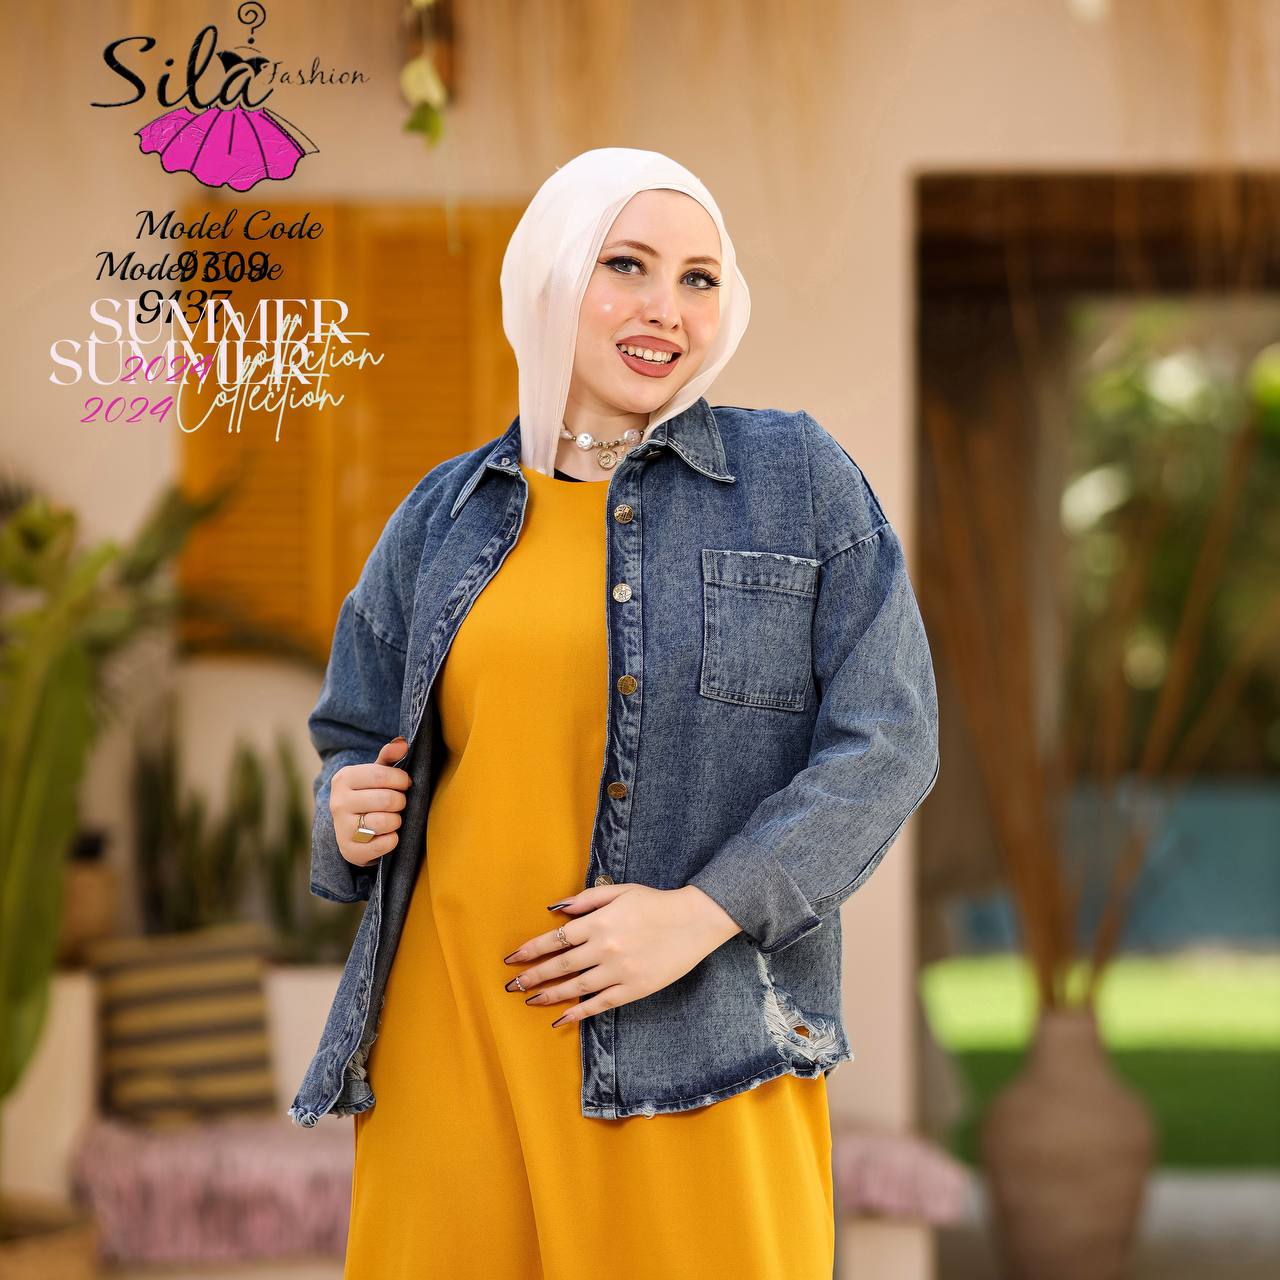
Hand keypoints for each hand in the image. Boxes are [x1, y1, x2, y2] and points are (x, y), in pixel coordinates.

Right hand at [331, 737, 410, 867]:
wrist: (351, 830)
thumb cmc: (369, 795)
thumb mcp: (376, 773)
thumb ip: (389, 757)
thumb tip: (402, 743)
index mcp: (344, 778)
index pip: (382, 775)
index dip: (401, 780)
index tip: (405, 784)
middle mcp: (338, 802)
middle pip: (387, 799)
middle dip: (401, 801)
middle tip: (399, 803)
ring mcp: (342, 828)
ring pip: (385, 822)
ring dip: (397, 820)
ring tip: (393, 818)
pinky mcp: (350, 851)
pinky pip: (385, 844)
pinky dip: (393, 840)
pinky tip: (387, 834)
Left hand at [501, 883, 741, 1027]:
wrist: (694, 922)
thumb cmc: (655, 903)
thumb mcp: (620, 891)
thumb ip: (586, 899)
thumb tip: (556, 910)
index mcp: (599, 922)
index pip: (555, 939)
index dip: (531, 950)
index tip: (512, 959)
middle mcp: (605, 948)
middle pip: (560, 966)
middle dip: (532, 976)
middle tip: (512, 985)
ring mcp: (619, 972)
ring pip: (575, 988)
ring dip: (549, 995)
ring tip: (530, 1000)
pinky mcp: (634, 989)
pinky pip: (600, 1004)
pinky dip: (579, 1012)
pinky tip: (562, 1018)